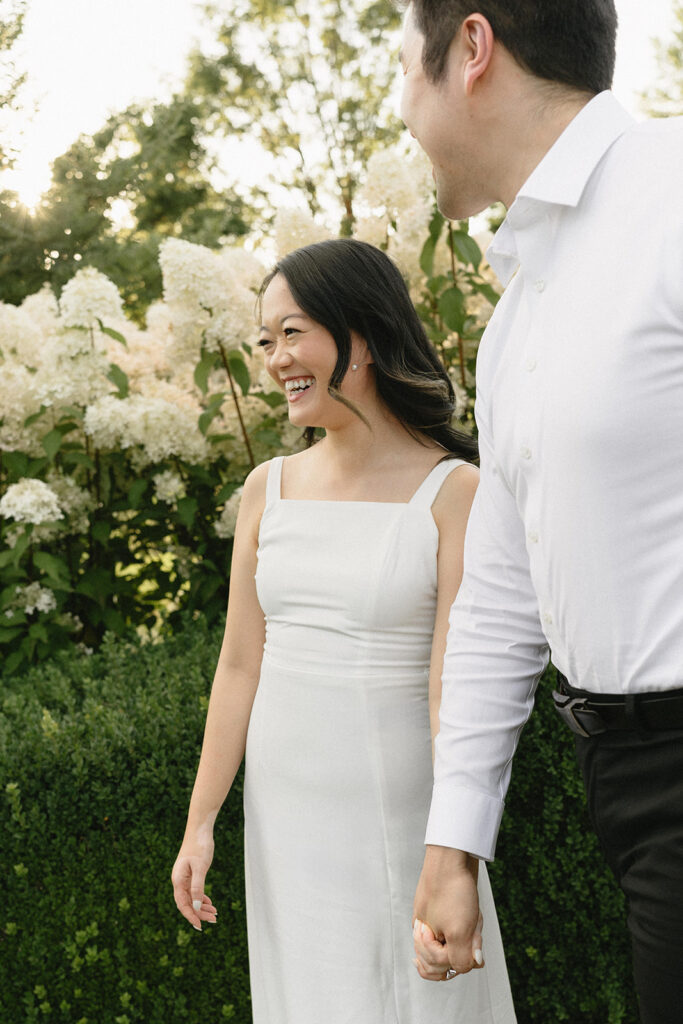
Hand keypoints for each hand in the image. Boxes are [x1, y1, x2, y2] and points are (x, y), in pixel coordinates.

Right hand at [171, 831, 216, 931]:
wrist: (200, 829)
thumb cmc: (200, 846)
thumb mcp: (200, 867)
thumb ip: (197, 887)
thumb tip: (196, 906)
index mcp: (178, 880)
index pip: (183, 904)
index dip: (191, 916)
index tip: (200, 926)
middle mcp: (179, 880)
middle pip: (188, 903)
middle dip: (200, 913)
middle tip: (214, 920)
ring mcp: (184, 876)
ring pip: (192, 897)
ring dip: (202, 907)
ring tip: (215, 914)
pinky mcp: (191, 873)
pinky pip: (194, 890)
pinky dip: (202, 898)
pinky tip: (210, 903)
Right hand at [412, 845, 483, 979]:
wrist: (454, 854)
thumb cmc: (452, 890)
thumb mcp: (459, 931)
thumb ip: (461, 958)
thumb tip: (473, 964)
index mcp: (422, 937)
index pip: (433, 969)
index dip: (450, 964)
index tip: (457, 947)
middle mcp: (427, 930)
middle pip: (445, 959)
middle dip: (461, 950)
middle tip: (468, 935)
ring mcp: (438, 918)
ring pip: (457, 942)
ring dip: (469, 936)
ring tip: (473, 922)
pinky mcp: (450, 907)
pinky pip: (462, 926)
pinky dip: (472, 924)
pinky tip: (474, 913)